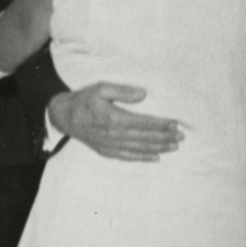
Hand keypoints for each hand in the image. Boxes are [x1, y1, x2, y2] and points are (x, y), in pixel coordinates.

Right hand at [49, 80, 182, 161]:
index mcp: (114, 119)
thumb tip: (143, 94)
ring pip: (139, 149)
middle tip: (181, 137)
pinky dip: (142, 158)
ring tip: (174, 147)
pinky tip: (155, 158)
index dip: (161, 124)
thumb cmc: (83, 100)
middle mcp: (114, 135)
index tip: (175, 123)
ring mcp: (110, 145)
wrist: (64, 116)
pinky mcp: (106, 151)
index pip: (144, 123)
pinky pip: (128, 156)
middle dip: (165, 138)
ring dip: (158, 148)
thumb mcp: (100, 88)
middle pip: (145, 138)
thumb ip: (122, 91)